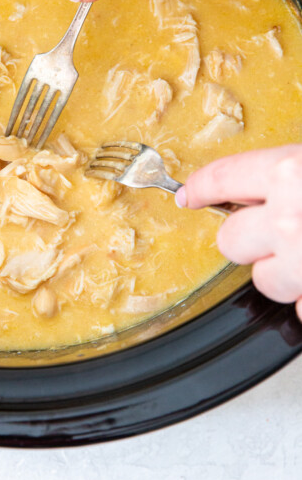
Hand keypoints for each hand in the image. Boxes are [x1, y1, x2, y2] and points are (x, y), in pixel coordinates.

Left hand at [175, 145, 301, 319]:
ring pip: (262, 280)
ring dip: (280, 272)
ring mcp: (301, 264)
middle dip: (246, 237)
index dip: (200, 188)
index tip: (188, 195)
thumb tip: (268, 179)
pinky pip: (299, 307)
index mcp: (289, 173)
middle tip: (276, 228)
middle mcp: (287, 220)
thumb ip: (289, 172)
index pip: (221, 179)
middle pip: (229, 239)